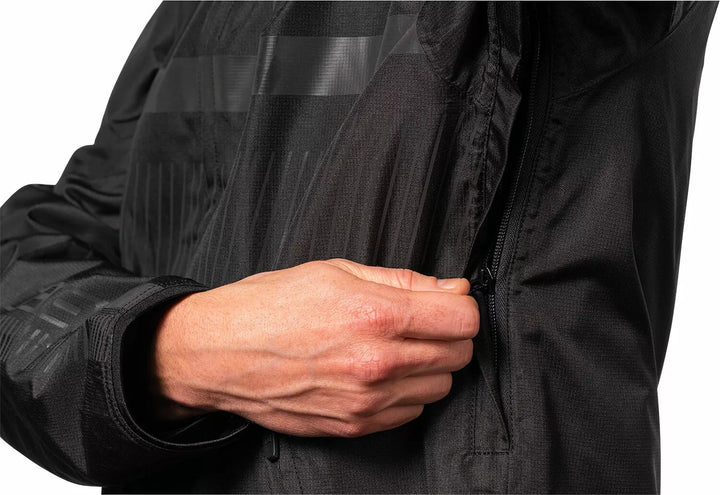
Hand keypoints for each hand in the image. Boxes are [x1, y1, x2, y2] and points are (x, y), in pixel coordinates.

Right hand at [150, 258, 478, 437]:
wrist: (222, 353)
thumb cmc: (271, 306)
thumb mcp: (337, 272)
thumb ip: (404, 282)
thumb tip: (453, 289)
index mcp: (375, 316)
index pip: (464, 320)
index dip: (461, 307)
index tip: (448, 303)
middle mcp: (377, 363)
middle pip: (459, 355)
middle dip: (450, 334)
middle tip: (422, 322)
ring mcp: (367, 401)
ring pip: (440, 387)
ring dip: (430, 366)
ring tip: (397, 348)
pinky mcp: (355, 426)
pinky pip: (411, 412)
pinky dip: (406, 392)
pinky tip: (380, 373)